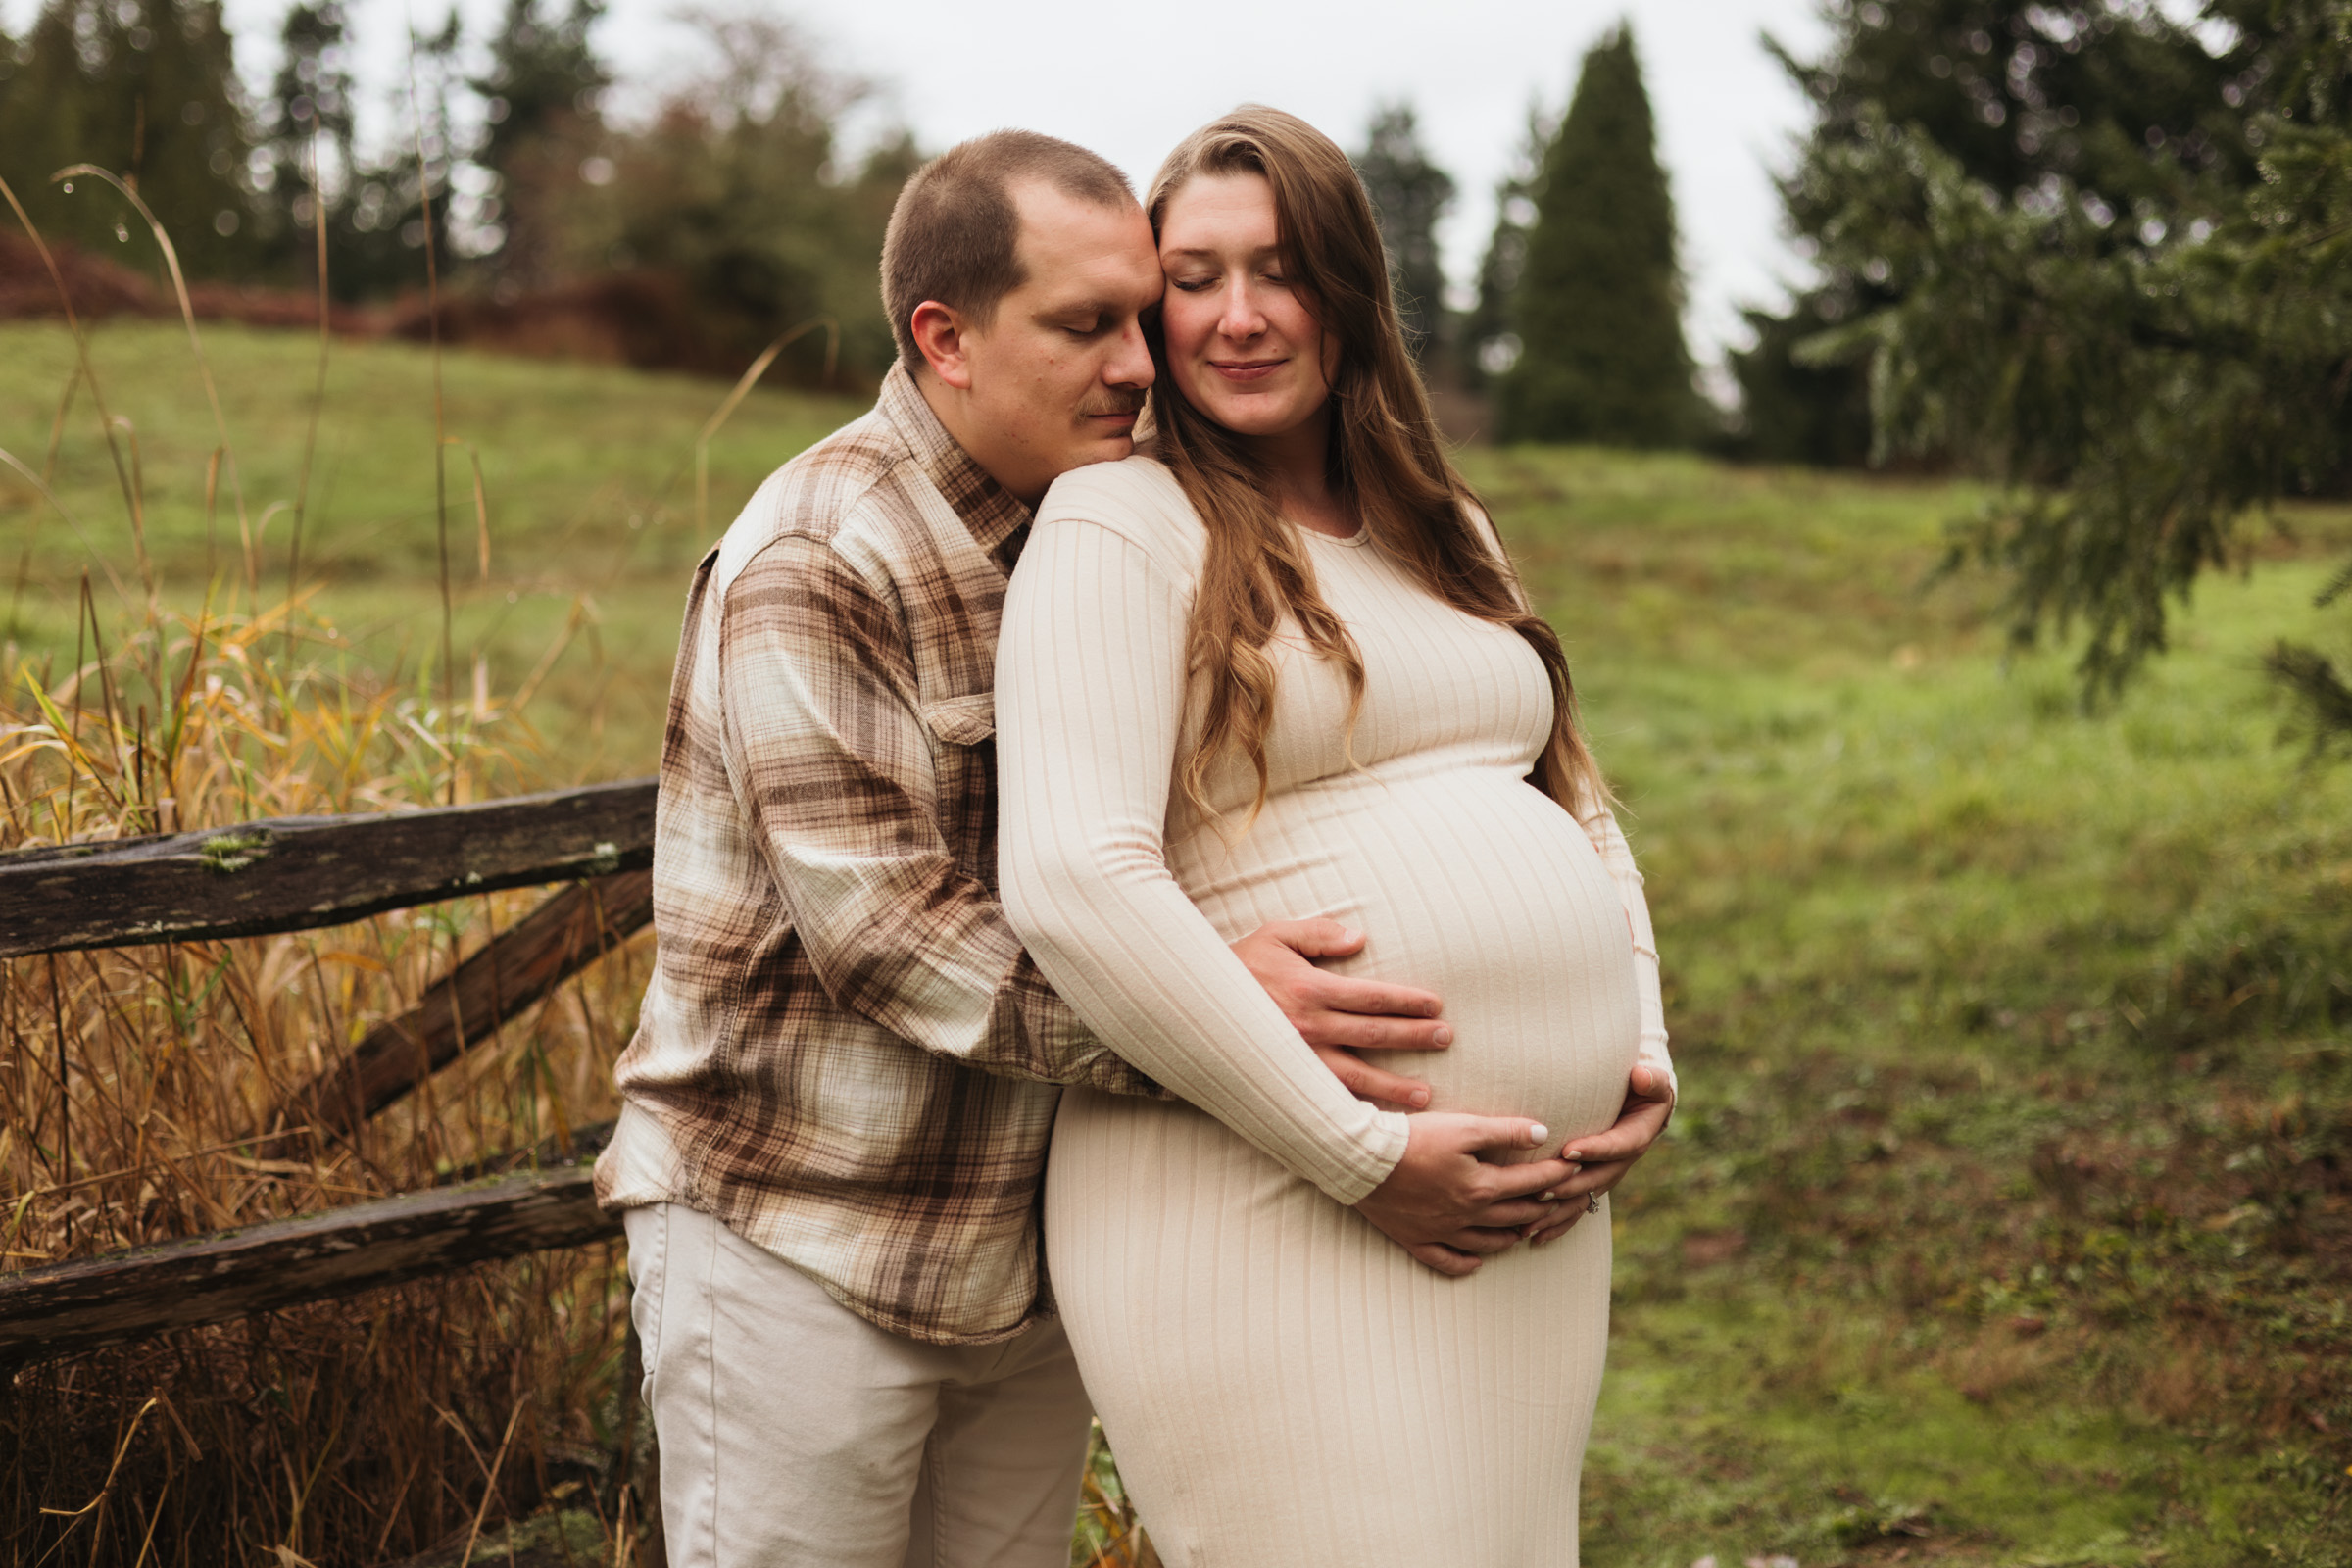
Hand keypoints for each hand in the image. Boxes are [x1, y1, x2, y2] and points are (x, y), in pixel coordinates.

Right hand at [1229, 918, 1451, 1110]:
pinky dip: (1356, 1110)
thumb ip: (1319, 934)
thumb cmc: (1237, 963)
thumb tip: (1359, 938)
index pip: (1373, 997)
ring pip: (1356, 1078)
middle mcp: (1309, 1028)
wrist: (1191, 1003)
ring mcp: (1299, 1059)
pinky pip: (1328, 1098)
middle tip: (1445, 1038)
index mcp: (1311, 989)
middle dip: (1414, 1037)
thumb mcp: (1274, 935)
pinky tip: (1378, 1119)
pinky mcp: (1287, 1080)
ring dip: (1394, 1088)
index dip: (1407, 1002)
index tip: (1434, 1005)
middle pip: (1374, 1035)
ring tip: (1426, 1096)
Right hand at [1352, 1113, 1581, 1276]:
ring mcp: (1442, 1232)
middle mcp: (1468, 1216)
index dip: (1556, 1175)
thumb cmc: (1413, 1138)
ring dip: (1512, 1236)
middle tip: (1558, 1201)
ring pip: (1488, 1243)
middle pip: (1516, 1216)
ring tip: (1524, 1229)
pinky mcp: (1416, 1240)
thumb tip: (1543, 1132)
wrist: (1363, 1161)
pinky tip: (1477, 1261)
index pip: (1531, 1183)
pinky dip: (1466, 1264)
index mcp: (1482, 1187)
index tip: (1574, 1168)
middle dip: (1543, 1207)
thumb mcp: (1463, 1126)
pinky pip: (1447, 1261)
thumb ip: (1505, 1131)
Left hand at [1525, 1064, 1675, 1245]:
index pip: (1618, 1146)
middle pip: (1596, 1178)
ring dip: (1558, 1212)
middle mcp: (1621, 1162)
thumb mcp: (1654, 1081)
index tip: (1568, 1150)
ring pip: (1582, 1199)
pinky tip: (1534, 1238)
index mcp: (1636, 1137)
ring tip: (1530, 1221)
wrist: (1640, 1105)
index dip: (1595, 1149)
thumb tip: (1641, 1076)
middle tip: (1541, 1189)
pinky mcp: (1591, 1184)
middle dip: (1568, 1185)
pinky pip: (1576, 1209)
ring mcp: (1606, 1176)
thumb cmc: (1642, 1087)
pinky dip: (1557, 1225)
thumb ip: (1652, 1079)